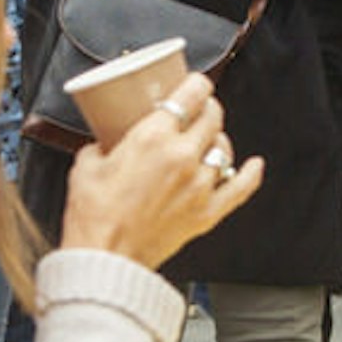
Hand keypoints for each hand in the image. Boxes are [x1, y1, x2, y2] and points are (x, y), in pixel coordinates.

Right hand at [62, 72, 261, 268]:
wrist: (105, 257)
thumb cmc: (94, 216)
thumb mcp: (87, 165)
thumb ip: (102, 146)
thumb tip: (105, 144)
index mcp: (153, 137)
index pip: (191, 95)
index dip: (197, 84)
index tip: (194, 85)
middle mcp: (182, 157)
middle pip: (212, 118)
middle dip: (207, 108)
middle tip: (199, 111)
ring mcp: (198, 185)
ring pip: (224, 148)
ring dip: (218, 139)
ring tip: (209, 140)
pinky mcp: (206, 212)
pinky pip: (241, 188)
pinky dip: (251, 174)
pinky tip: (253, 166)